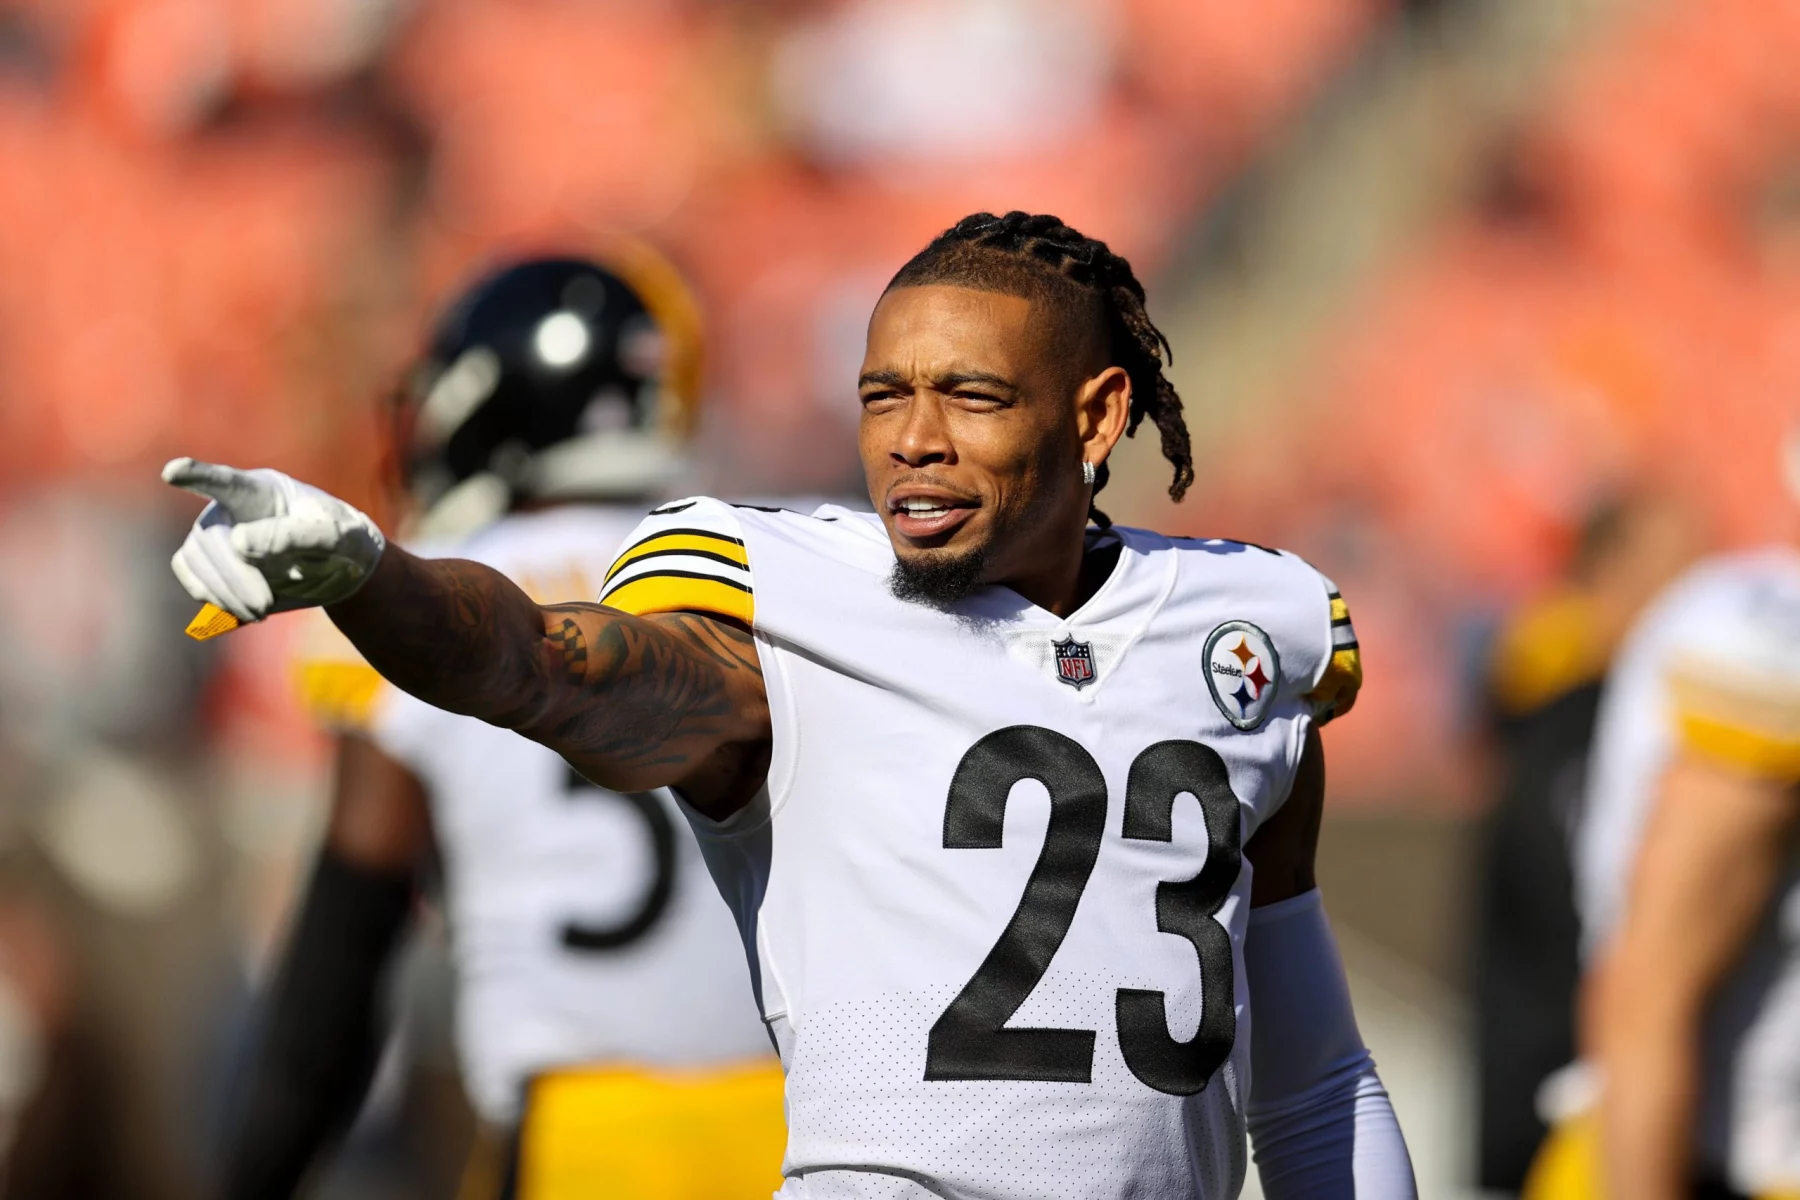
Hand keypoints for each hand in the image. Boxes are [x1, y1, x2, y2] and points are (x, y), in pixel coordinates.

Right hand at [164, 458, 385, 623]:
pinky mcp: (210, 561)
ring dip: (223, 593)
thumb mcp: (338, 538)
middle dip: (234, 577)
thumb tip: (239, 542)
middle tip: (264, 607)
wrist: (340, 567)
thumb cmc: (344, 541)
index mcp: (264, 491)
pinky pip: (192, 577)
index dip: (199, 475)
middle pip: (211, 538)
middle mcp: (231, 506)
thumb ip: (296, 536)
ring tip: (260, 612)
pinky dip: (213, 598)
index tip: (174, 472)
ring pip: (194, 559)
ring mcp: (216, 532)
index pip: (229, 482)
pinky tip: (241, 611)